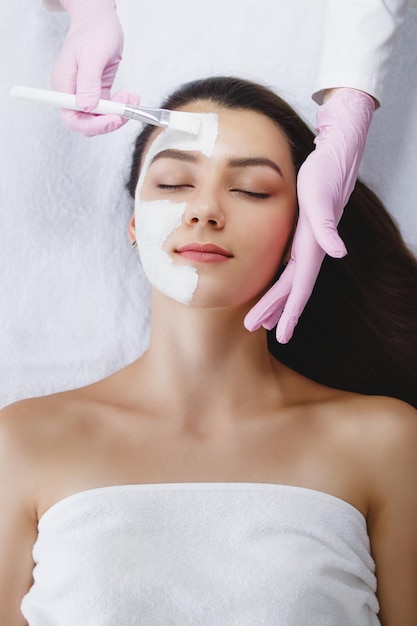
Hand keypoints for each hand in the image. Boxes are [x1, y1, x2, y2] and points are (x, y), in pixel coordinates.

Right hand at [52, 0, 136, 134]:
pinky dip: (119, 107)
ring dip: (117, 114)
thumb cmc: (94, 30)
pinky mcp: (96, 91)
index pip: (73, 119)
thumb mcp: (93, 55)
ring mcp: (84, 93)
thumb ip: (88, 82)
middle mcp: (72, 93)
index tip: (114, 118)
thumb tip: (86, 106)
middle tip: (126, 111)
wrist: (99, 18)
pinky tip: (129, 98)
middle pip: (86, 123)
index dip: (94, 126)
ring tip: (130, 99)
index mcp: (64, 86)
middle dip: (108, 121)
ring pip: (99, 118)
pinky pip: (107, 108)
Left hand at [244, 88, 374, 342]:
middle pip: (291, 290)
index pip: (298, 287)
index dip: (288, 311)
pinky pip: (290, 266)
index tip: (279, 333)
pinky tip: (274, 288)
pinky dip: (281, 282)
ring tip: (263, 320)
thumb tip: (339, 253)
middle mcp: (311, 249)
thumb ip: (328, 225)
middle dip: (275, 312)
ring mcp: (309, 243)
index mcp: (312, 246)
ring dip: (277, 301)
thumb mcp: (321, 196)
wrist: (336, 155)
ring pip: (291, 281)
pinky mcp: (305, 235)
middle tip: (253, 329)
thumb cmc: (325, 172)